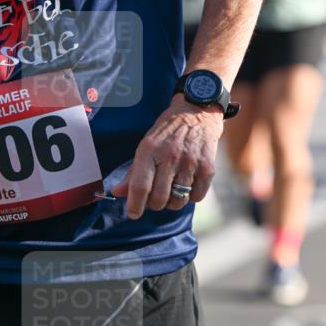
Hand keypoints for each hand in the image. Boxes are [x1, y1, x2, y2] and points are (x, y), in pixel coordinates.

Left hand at [111, 96, 223, 218]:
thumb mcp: (147, 145)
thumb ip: (133, 171)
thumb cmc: (168, 130)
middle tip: (157, 198)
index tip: (133, 214)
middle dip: (155, 204)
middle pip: (159, 198)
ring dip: (173, 202)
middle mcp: (170, 156)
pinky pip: (197, 196)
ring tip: (173, 191)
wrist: (198, 111)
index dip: (134, 205)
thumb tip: (117, 193)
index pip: (139, 186)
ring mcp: (190, 162)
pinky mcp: (208, 167)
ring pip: (178, 200)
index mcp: (149, 149)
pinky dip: (192, 196)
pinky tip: (189, 184)